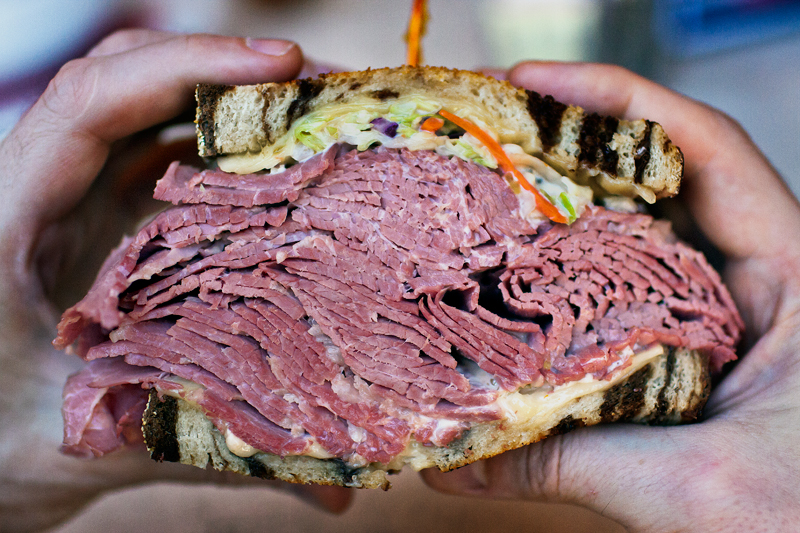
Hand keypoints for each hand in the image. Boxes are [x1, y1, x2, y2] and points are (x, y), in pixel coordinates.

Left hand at [0, 30, 350, 531]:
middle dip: (231, 74)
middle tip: (326, 93)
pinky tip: (282, 181)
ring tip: (319, 125)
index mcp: (12, 213)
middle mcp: (47, 191)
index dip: (190, 63)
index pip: (96, 99)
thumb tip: (320, 479)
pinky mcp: (108, 230)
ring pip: (157, 123)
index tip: (284, 64)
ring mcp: (80, 207)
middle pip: (134, 85)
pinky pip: (172, 171)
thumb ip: (188, 433)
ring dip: (237, 112)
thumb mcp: (71, 439)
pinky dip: (230, 162)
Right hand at [423, 62, 799, 531]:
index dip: (621, 102)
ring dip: (565, 208)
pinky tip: (517, 275)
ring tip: (486, 190)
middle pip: (657, 178)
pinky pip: (620, 288)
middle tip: (486, 132)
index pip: (708, 150)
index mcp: (793, 274)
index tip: (534, 84)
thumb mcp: (696, 487)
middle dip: (574, 145)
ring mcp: (715, 307)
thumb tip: (457, 461)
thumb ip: (573, 463)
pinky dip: (568, 273)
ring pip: (634, 231)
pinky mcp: (687, 343)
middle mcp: (754, 275)